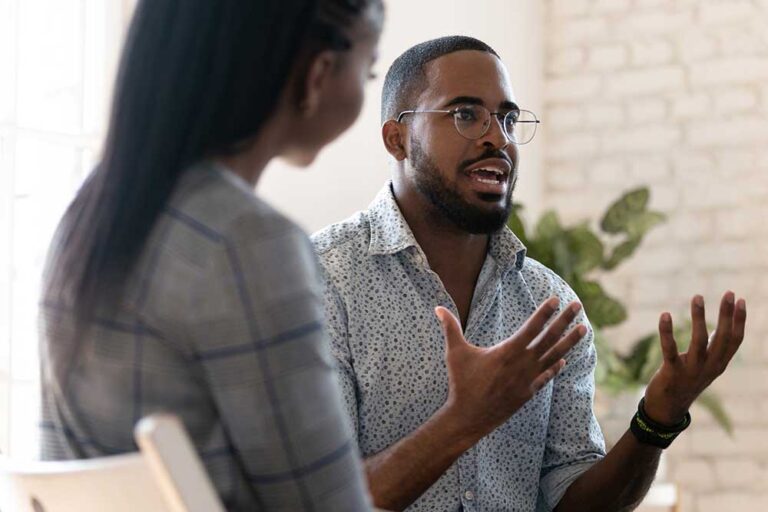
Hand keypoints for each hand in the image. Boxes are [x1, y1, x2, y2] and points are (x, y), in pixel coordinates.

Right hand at [434, 297, 586, 439]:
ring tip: (584, 329)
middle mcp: (523, 364)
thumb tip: (438, 308)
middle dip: (565, 320)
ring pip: (554, 356)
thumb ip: (450, 328)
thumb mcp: (455, 353)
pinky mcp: (528, 392)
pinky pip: (546, 376)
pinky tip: (563, 360)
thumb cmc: (461, 383)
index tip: (556, 299)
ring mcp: (528, 379)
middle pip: (549, 338)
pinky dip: (555, 367)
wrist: (469, 417)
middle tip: (578, 305)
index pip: (532, 327)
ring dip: (570, 342)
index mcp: (508, 351)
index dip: (545, 312)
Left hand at [644, 291, 746, 424]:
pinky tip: (665, 315)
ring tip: (698, 296)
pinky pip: (670, 349)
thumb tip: (720, 327)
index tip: (741, 299)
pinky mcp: (672, 372)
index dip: (739, 320)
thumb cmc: (686, 381)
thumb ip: (714, 349)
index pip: (735, 340)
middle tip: (729, 293)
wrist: (668, 409)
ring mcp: (691, 370)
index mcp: (719, 364)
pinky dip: (667, 332)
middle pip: (722, 338)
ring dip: (699, 317)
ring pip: (699, 341)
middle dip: (727, 315)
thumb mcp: (705, 366)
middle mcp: (709, 367)